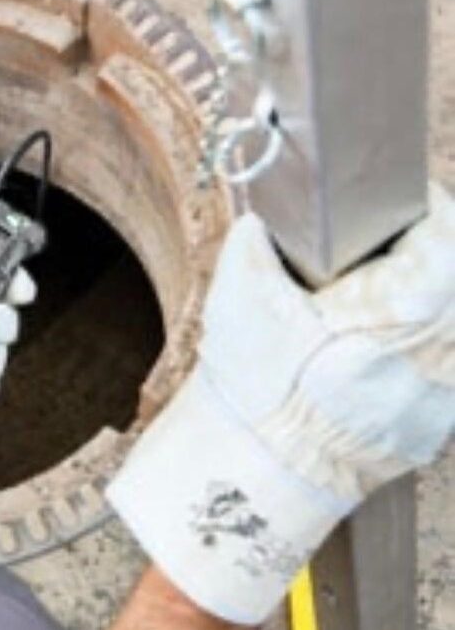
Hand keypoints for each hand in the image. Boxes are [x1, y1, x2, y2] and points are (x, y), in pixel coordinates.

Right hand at [106, 183, 454, 624]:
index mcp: (410, 305)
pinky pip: (443, 373)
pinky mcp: (435, 426)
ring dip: (427, 311)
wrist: (255, 471)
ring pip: (452, 329)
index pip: (449, 229)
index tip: (402, 206)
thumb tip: (261, 220)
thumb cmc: (255, 386)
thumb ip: (254, 244)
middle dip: (424, 259)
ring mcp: (446, 393)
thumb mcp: (242, 298)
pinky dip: (419, 357)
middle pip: (453, 280)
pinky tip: (371, 360)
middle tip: (379, 258)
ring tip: (376, 312)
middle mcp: (445, 349)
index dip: (426, 208)